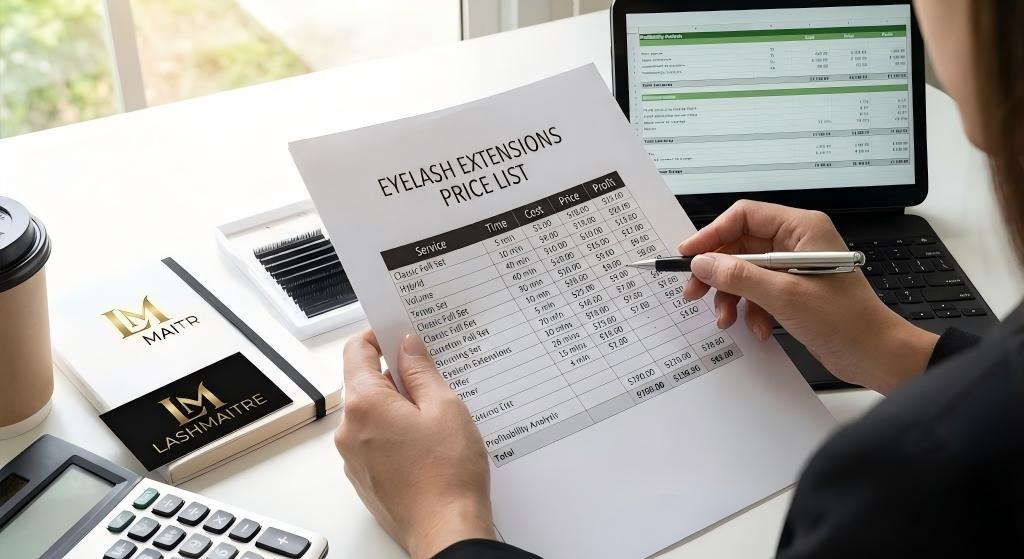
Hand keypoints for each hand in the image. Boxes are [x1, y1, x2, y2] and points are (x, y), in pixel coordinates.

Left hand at [336, 329, 494, 558]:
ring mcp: (353, 458)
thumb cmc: (447, 475)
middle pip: (363, 382)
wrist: (446, 532)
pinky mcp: (365, 478)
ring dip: (396, 404)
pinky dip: (394, 431)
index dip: (377, 334)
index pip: (357, 351)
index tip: (398, 331)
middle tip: (430, 370)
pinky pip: (374, 440)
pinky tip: (427, 439)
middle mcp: (349, 430)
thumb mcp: (444, 407)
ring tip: (436, 411)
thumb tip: (408, 347)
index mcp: (364, 404)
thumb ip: (421, 371)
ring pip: (371, 414)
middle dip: (394, 372)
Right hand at [679, 200, 937, 393]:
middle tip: (694, 293)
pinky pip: (757, 291)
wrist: (876, 354)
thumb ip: (739, 276)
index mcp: (801, 229)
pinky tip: (757, 328)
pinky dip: (750, 310)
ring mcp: (794, 267)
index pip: (743, 216)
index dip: (712, 234)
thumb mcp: (784, 295)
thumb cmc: (845, 320)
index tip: (688, 255)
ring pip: (744, 272)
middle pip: (740, 246)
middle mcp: (796, 242)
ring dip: (731, 296)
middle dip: (717, 273)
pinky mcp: (793, 289)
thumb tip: (702, 262)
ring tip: (726, 320)